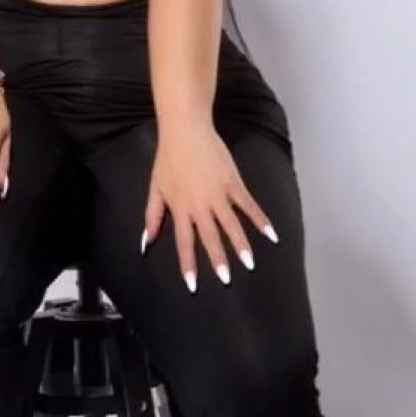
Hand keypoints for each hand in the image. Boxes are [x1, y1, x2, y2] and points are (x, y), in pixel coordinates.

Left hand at [142, 124, 277, 290]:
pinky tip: (271, 234)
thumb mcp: (155, 188)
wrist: (185, 131)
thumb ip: (152, 216)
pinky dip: (260, 220)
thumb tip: (145, 242)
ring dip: (241, 245)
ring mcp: (218, 194)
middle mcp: (199, 205)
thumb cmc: (168, 159)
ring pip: (231, 225)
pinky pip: (248, 205)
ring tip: (249, 263)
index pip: (184, 243)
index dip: (188, 265)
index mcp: (180, 208)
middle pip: (210, 238)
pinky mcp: (233, 182)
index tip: (192, 285)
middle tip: (227, 280)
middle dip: (218, 261)